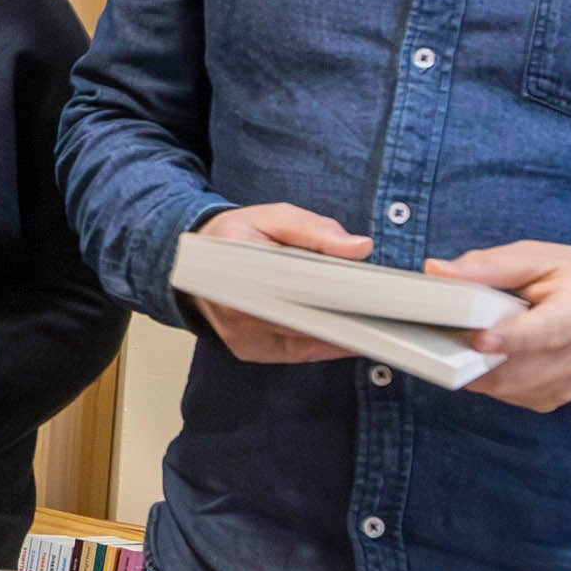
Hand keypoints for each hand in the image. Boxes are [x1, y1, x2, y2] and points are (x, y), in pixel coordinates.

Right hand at [191, 201, 372, 363]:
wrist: (192, 262)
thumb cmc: (235, 236)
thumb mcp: (273, 217)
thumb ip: (315, 229)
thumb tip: (359, 248)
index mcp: (238, 268)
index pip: (300, 287)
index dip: (338, 292)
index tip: (369, 292)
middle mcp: (236, 310)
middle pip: (306, 320)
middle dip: (343, 314)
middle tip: (378, 305)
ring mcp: (242, 337)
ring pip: (304, 342)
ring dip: (336, 330)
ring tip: (366, 314)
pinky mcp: (250, 351)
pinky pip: (297, 352)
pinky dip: (322, 340)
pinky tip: (345, 328)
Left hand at [429, 241, 570, 410]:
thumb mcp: (540, 258)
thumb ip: (488, 266)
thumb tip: (436, 270)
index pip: (545, 331)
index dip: (510, 337)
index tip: (479, 338)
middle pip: (518, 369)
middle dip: (476, 355)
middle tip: (446, 335)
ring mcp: (569, 384)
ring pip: (508, 388)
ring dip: (479, 369)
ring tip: (466, 340)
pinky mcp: (556, 399)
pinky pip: (512, 396)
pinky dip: (493, 380)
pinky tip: (491, 356)